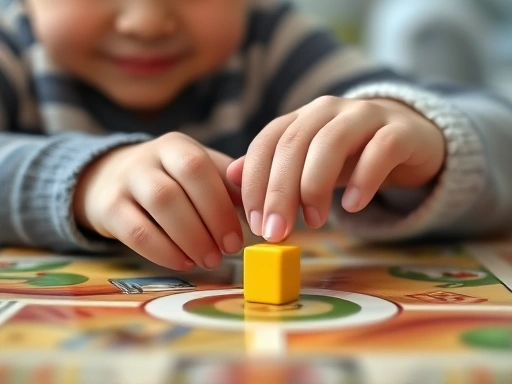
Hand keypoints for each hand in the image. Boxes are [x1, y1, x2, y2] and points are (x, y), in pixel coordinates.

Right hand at [73, 132, 242, 269]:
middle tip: (226, 252)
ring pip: (158, 206)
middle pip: (178, 188)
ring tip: (208, 260)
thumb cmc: (169, 179)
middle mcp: (148, 158)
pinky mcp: (107, 208)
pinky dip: (162, 251)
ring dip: (188, 238)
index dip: (220, 205)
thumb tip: (261, 204)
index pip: (200, 168)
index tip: (237, 237)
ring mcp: (124, 181)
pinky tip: (182, 262)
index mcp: (176, 146)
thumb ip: (228, 184)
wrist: (110, 177)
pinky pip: (135, 232)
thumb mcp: (197, 171)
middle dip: (208, 224)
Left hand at [227, 96, 445, 241]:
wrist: (409, 139)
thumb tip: (233, 177)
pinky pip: (380, 150)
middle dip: (279, 191)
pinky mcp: (400, 131)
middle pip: (294, 143)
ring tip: (313, 222)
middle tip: (275, 233)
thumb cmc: (352, 156)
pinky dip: (363, 179)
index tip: (254, 223)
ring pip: (331, 142)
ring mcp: (366, 116)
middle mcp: (329, 110)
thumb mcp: (310, 163)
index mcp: (302, 118)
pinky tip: (352, 206)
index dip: (255, 182)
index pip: (267, 142)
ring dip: (315, 185)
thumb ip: (274, 169)